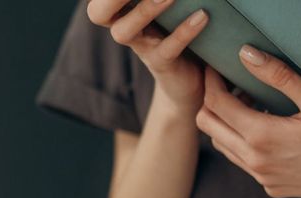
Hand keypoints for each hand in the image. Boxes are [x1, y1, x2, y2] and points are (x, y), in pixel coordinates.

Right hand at [87, 0, 209, 112]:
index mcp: (122, 15)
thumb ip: (163, 3)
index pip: (100, 4)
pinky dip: (184, 31)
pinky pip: (168, 48)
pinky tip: (202, 16)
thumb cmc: (178, 39)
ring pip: (125, 31)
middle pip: (98, 14)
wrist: (188, 85)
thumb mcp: (166, 16)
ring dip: (145, 9)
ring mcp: (142, 50)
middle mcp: (126, 31)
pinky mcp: (162, 66)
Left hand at [196, 45, 300, 197]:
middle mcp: (258, 164)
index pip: (216, 104)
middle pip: (210, 128)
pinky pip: (248, 165)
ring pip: (226, 148)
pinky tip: (273, 131)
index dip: (213, 80)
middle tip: (235, 84)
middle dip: (214, 102)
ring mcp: (267, 180)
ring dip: (230, 124)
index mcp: (263, 138)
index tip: (220, 66)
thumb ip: (277, 76)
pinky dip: (247, 145)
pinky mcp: (278, 189)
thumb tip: (246, 54)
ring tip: (254, 104)